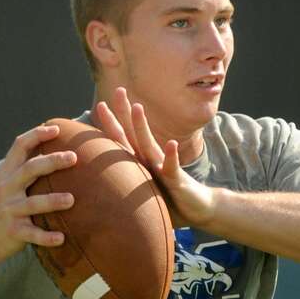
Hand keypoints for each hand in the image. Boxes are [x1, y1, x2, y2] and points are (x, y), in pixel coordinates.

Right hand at [0, 123, 76, 263]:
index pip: (19, 146)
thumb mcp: (7, 185)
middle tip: (73, 157)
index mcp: (7, 174)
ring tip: (71, 200)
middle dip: (52, 161)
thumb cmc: (2, 208)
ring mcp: (10, 210)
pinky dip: (47, 237)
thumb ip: (25, 170)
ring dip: (53, 201)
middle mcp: (7, 188)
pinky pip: (33, 234)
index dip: (36, 135)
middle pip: (30, 169)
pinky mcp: (14, 232)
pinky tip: (62, 238)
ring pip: (33, 203)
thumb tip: (54, 152)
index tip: (55, 128)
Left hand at [95, 87, 215, 226]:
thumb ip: (129, 185)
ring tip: (136, 108)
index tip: (100, 104)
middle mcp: (150, 161)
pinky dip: (172, 157)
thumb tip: (105, 192)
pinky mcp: (177, 181)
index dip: (112, 123)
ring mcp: (163, 168)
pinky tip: (172, 145)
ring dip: (142, 127)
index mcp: (140, 163)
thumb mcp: (144, 192)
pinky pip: (173, 168)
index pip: (123, 140)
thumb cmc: (169, 201)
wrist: (199, 209)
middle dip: (124, 112)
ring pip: (149, 146)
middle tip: (118, 90)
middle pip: (133, 134)